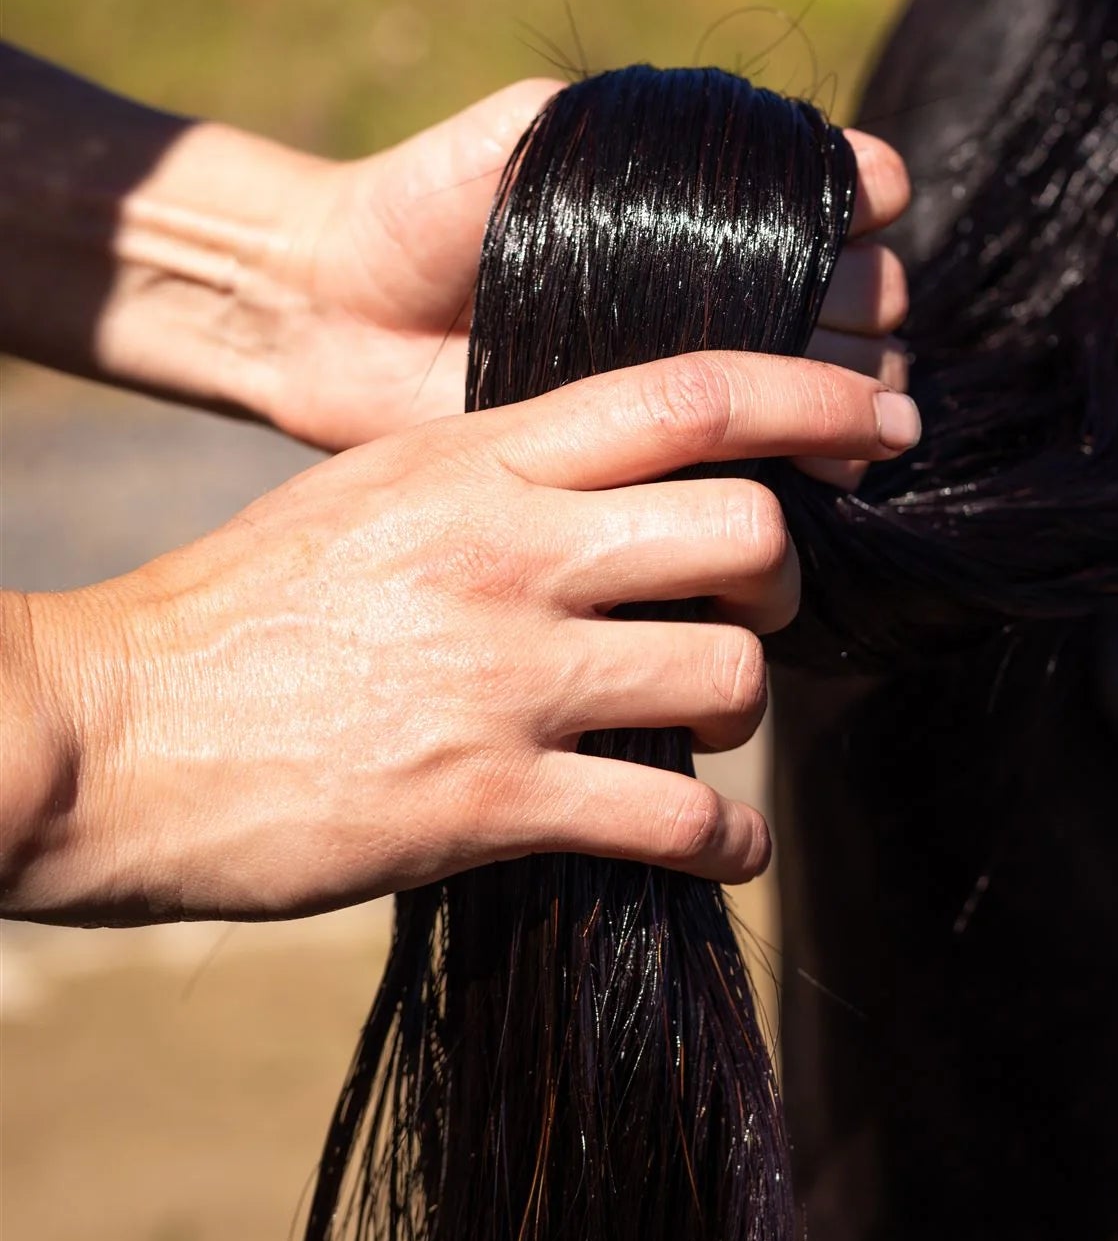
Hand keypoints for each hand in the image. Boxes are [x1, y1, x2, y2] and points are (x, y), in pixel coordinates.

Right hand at [4, 353, 920, 922]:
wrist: (112, 728)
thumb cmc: (243, 604)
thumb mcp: (375, 488)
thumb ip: (502, 473)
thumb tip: (631, 483)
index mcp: (477, 456)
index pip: (687, 395)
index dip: (810, 400)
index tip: (882, 418)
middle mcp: (507, 551)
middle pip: (743, 530)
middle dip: (781, 574)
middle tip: (751, 605)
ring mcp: (502, 676)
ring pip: (728, 673)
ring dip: (742, 706)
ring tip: (699, 726)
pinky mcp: (485, 801)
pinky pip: (674, 817)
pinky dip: (724, 840)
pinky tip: (714, 845)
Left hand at [254, 83, 910, 451]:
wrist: (336, 318)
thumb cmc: (420, 208)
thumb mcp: (518, 136)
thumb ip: (616, 119)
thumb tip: (744, 137)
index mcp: (700, 200)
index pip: (829, 191)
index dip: (863, 193)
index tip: (863, 203)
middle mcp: (717, 283)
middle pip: (857, 290)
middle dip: (865, 301)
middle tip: (834, 319)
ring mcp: (695, 370)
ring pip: (833, 378)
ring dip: (859, 389)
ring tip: (855, 415)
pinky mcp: (663, 447)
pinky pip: (764, 458)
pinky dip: (811, 461)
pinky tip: (825, 469)